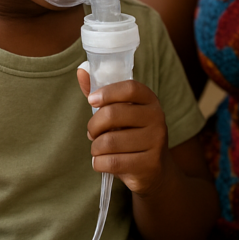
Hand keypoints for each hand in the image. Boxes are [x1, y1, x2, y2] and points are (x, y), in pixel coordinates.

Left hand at [78, 68, 170, 195]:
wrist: (155, 170)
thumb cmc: (131, 134)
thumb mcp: (120, 112)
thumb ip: (101, 93)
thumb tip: (81, 70)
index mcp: (150, 100)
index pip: (130, 88)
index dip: (107, 92)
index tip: (91, 100)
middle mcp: (157, 118)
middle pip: (113, 114)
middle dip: (93, 125)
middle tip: (92, 132)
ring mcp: (155, 142)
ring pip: (109, 142)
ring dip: (95, 147)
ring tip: (98, 148)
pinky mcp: (149, 165)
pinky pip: (111, 162)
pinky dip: (99, 163)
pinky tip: (103, 161)